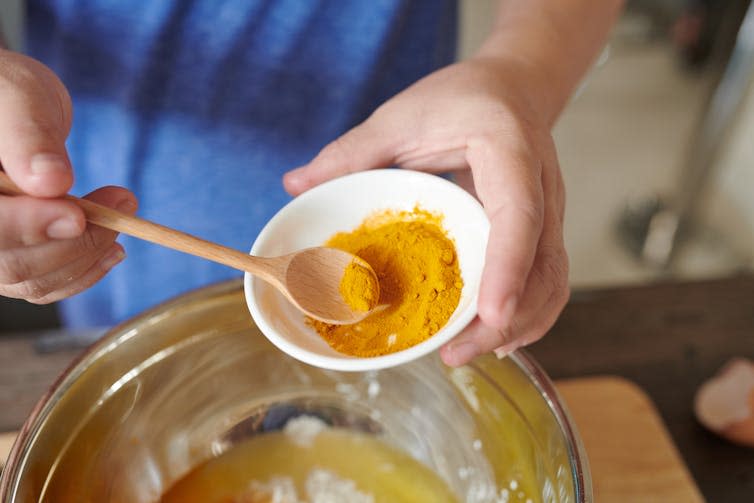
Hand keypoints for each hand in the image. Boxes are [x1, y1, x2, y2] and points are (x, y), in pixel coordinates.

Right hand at [0, 49, 135, 303]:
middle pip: (9, 261)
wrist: (7, 107)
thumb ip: (28, 135)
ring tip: (124, 214)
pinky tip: (112, 250)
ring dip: (87, 255)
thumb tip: (51, 181)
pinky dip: (81, 271)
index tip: (78, 214)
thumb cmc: (5, 90)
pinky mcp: (6, 258)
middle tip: (123, 202)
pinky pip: (41, 284)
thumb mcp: (17, 95)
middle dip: (75, 240)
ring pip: (30, 279)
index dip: (29, 226)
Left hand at [284, 57, 568, 365]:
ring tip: (465, 354)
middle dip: (506, 319)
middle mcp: (543, 187)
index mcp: (509, 150)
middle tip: (453, 354)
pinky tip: (492, 337)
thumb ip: (351, 152)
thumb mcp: (400, 116)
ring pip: (553, 283)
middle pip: (543, 266)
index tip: (491, 314)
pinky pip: (548, 282)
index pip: (519, 215)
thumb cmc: (457, 99)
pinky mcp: (546, 232)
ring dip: (518, 327)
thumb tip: (293, 185)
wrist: (511, 89)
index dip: (507, 266)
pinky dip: (526, 316)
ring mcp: (551, 213)